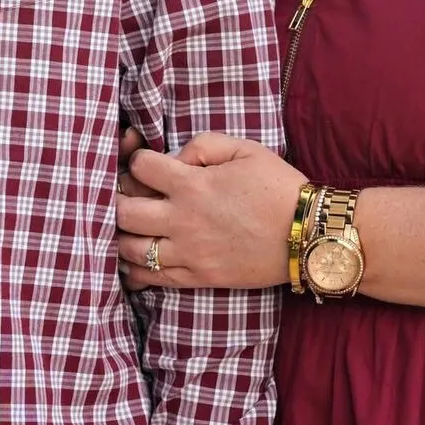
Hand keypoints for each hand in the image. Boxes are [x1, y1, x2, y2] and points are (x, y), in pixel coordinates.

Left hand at [116, 133, 304, 289]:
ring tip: (123, 227)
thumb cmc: (278, 186)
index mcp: (192, 185)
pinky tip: (128, 262)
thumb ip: (202, 145)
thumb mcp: (244, 148)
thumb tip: (174, 159)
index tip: (144, 162)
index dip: (136, 160)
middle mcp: (183, 221)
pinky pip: (152, 279)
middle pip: (123, 212)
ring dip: (119, 236)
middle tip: (122, 195)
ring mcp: (189, 253)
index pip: (139, 168)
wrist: (309, 234)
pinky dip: (133, 271)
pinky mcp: (198, 278)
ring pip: (130, 249)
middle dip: (115, 199)